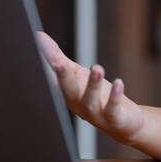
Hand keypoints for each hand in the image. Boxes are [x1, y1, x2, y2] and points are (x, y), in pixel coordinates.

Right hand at [35, 30, 146, 145]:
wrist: (122, 123)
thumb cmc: (95, 96)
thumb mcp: (76, 74)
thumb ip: (57, 58)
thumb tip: (39, 37)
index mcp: (65, 92)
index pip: (52, 78)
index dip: (45, 65)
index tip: (38, 47)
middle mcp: (77, 104)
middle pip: (67, 90)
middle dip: (62, 76)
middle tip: (58, 62)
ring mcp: (94, 113)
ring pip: (90, 100)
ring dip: (92, 84)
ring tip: (97, 68)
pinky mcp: (113, 118)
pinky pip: (112, 108)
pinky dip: (115, 96)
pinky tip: (118, 82)